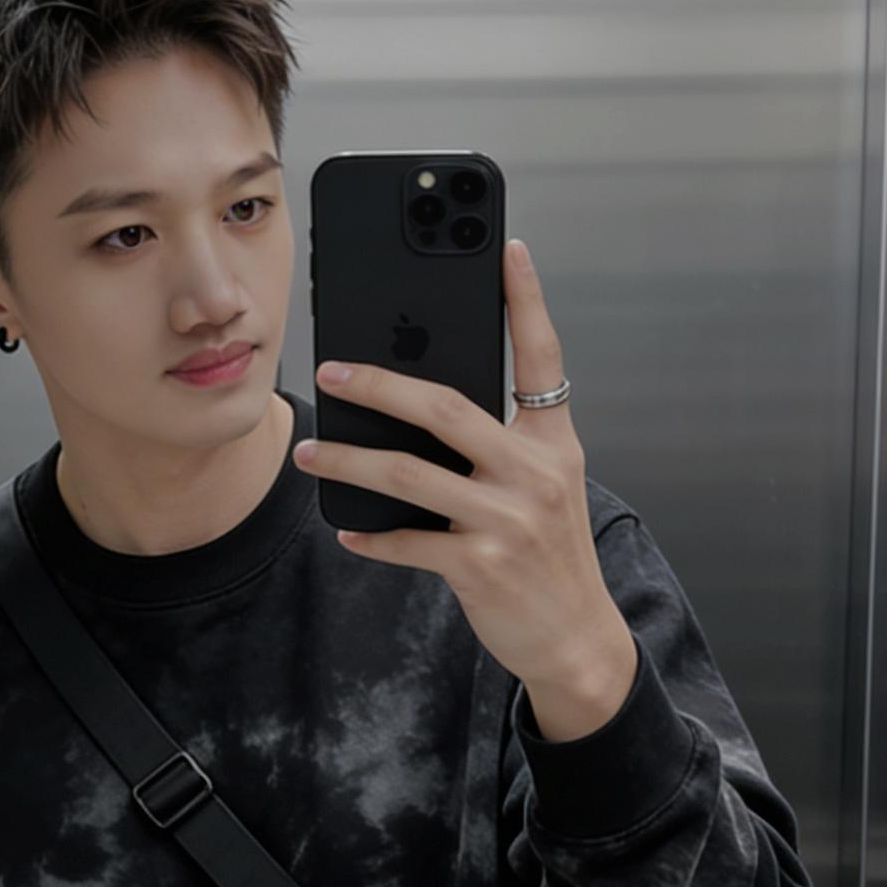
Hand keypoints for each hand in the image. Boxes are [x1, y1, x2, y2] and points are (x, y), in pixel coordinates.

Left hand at [294, 236, 637, 731]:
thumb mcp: (546, 488)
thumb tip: (420, 408)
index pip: (542, 357)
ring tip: (310, 453)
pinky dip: (372, 536)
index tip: (506, 246)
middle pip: (446, 409)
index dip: (526, 300)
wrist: (577, 639)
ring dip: (350, 461)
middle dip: (380, 385)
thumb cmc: (548, 556)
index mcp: (553, 443)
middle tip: (331, 372)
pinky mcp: (482, 566)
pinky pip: (409, 542)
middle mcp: (535, 473)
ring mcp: (508, 520)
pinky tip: (346, 528)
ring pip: (409, 475)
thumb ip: (503, 445)